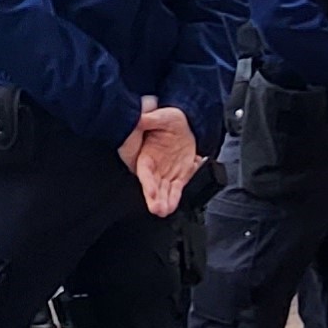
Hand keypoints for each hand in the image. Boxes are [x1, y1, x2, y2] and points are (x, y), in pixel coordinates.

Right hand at [120, 100, 200, 216]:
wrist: (186, 123)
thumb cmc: (169, 119)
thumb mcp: (161, 116)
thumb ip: (150, 120)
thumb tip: (140, 119)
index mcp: (146, 154)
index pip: (144, 171)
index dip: (147, 182)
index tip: (150, 192)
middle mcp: (154, 167)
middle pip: (152, 185)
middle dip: (154, 198)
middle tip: (157, 209)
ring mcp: (166, 173)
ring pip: (163, 191)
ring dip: (164, 202)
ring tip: (164, 211)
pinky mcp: (179, 176)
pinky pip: (176, 189)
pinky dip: (174, 198)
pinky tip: (172, 207)